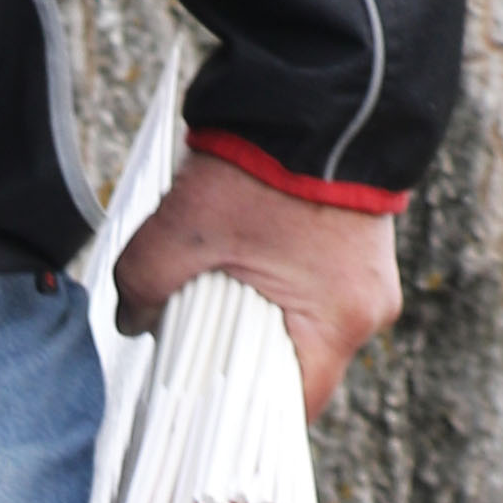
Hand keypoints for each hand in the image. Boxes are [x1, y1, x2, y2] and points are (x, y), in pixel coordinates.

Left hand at [111, 142, 404, 416]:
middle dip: (238, 363)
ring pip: (300, 327)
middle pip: (292, 368)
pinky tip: (236, 267)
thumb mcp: (179, 231)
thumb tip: (131, 322)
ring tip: (210, 300)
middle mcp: (366, 310)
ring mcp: (370, 277)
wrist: (319, 84)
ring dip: (253, 320)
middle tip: (190, 351)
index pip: (289, 409)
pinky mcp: (362, 246)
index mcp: (338, 322)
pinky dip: (274, 288)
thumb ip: (140, 286)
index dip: (239, 418)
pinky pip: (312, 291)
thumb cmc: (261, 164)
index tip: (199, 413)